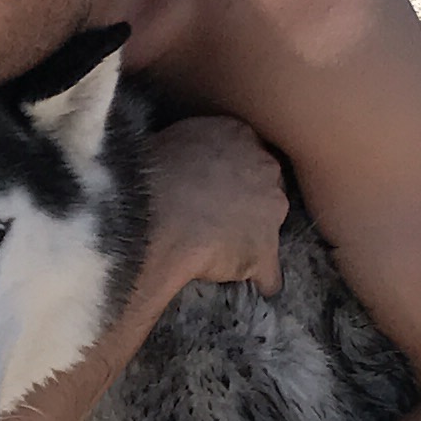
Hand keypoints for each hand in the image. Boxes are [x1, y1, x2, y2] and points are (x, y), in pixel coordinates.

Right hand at [141, 113, 285, 295]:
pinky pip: (269, 272)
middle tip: (220, 217)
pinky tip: (247, 285)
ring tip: (225, 251)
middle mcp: (265, 167)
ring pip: (271, 227)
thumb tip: (191, 160)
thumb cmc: (149, 175)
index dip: (233, 175)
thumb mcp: (176, 140)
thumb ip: (198, 147)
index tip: (217, 187)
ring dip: (252, 237)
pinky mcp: (264, 252)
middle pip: (267, 187)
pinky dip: (259, 278)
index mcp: (240, 135)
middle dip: (249, 203)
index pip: (248, 153)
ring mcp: (270, 212)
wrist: (152, 215)